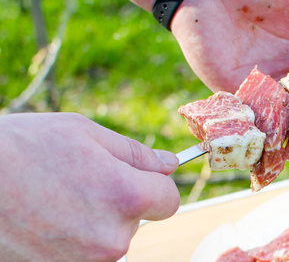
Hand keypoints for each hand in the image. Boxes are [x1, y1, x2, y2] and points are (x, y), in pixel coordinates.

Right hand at [0, 113, 179, 260]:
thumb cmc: (24, 148)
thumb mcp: (86, 135)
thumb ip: (137, 153)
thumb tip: (169, 164)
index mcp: (126, 197)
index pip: (169, 200)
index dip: (156, 186)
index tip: (139, 179)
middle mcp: (112, 238)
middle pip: (138, 220)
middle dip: (120, 202)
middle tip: (80, 182)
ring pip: (110, 238)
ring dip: (96, 222)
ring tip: (57, 200)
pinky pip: (85, 254)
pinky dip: (73, 239)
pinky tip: (47, 221)